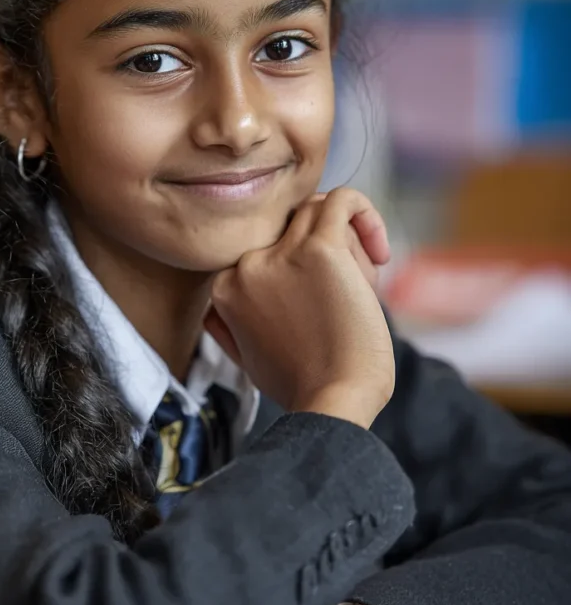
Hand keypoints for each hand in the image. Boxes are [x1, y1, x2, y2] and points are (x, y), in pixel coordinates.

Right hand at [205, 189, 394, 429]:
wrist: (332, 404)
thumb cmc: (303, 386)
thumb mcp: (246, 355)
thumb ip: (233, 323)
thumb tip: (227, 300)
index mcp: (225, 286)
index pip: (266, 248)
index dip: (299, 268)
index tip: (323, 304)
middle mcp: (246, 264)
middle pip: (292, 228)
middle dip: (326, 257)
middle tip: (347, 300)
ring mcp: (280, 253)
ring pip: (316, 213)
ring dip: (347, 243)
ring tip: (362, 287)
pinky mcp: (320, 249)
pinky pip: (341, 200)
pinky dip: (363, 212)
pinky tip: (380, 249)